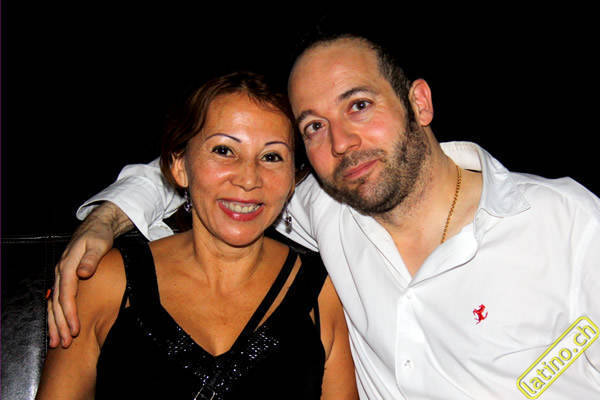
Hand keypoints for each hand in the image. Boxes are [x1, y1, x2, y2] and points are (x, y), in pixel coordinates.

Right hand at [48, 202, 132, 347]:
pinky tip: (57, 328)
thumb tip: (82, 273)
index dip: (70, 313)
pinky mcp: (64, 278)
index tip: (75, 328)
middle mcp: (61, 271)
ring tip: (57, 342)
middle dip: (60, 324)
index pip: (67, 293)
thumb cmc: (99, 235)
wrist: (96, 226)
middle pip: (57, 302)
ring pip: (53, 303)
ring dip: (55, 323)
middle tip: (65, 342)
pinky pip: (57, 300)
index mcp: (68, 264)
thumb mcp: (99, 244)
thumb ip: (91, 259)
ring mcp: (60, 275)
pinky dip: (56, 315)